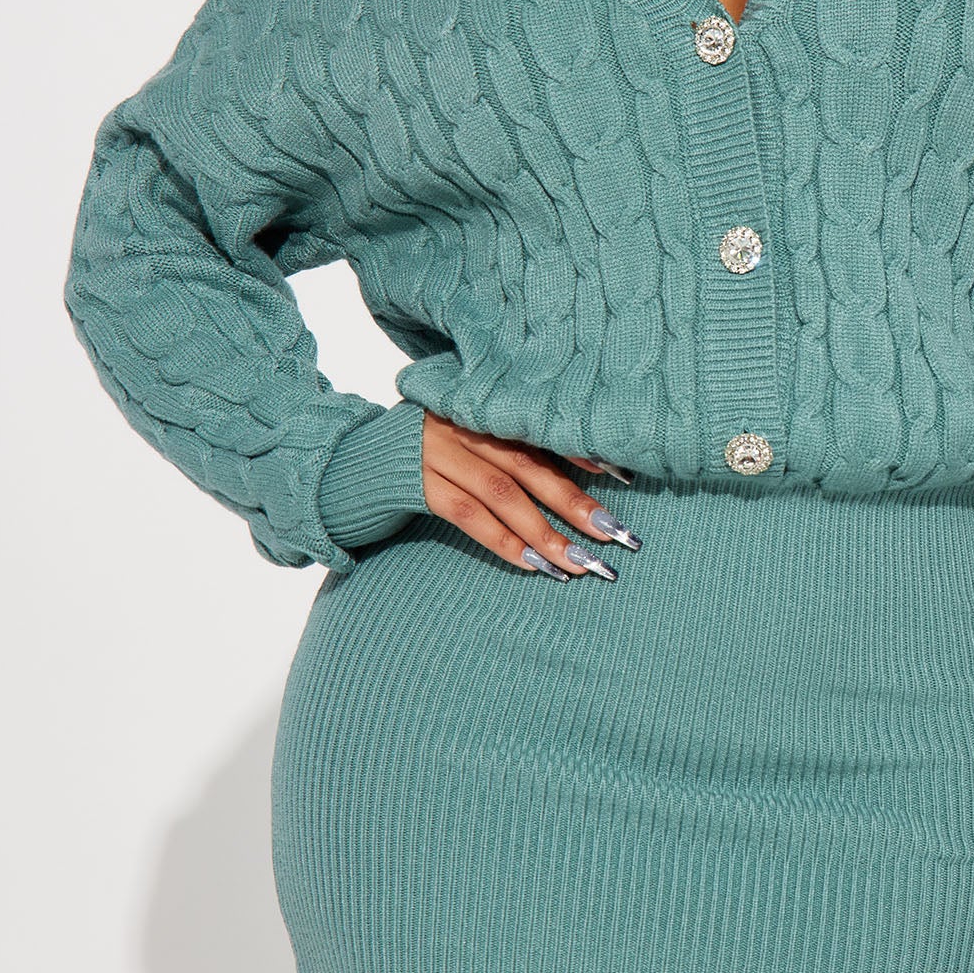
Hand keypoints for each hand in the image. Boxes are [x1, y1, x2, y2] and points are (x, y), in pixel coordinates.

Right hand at [418, 413, 639, 579]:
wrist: (350, 465)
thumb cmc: (422, 456)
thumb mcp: (465, 440)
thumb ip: (508, 448)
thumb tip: (581, 476)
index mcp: (482, 408)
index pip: (541, 428)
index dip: (582, 450)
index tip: (623, 476)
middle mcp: (464, 423)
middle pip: (530, 464)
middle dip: (575, 502)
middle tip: (614, 533)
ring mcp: (438, 452)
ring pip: (504, 493)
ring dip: (545, 532)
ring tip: (579, 562)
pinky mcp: (416, 484)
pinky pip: (468, 515)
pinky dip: (503, 541)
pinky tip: (531, 564)